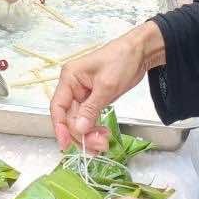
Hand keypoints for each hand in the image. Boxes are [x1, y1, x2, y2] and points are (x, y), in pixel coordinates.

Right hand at [50, 23, 161, 148]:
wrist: (140, 52)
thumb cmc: (121, 60)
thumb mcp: (106, 86)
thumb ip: (91, 109)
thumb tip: (78, 129)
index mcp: (70, 78)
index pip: (58, 107)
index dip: (60, 127)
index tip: (66, 145)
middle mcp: (73, 87)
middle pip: (69, 117)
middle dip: (81, 134)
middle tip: (99, 146)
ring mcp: (83, 94)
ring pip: (79, 120)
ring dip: (89, 134)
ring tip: (105, 142)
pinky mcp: (94, 98)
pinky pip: (89, 117)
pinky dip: (95, 128)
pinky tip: (104, 135)